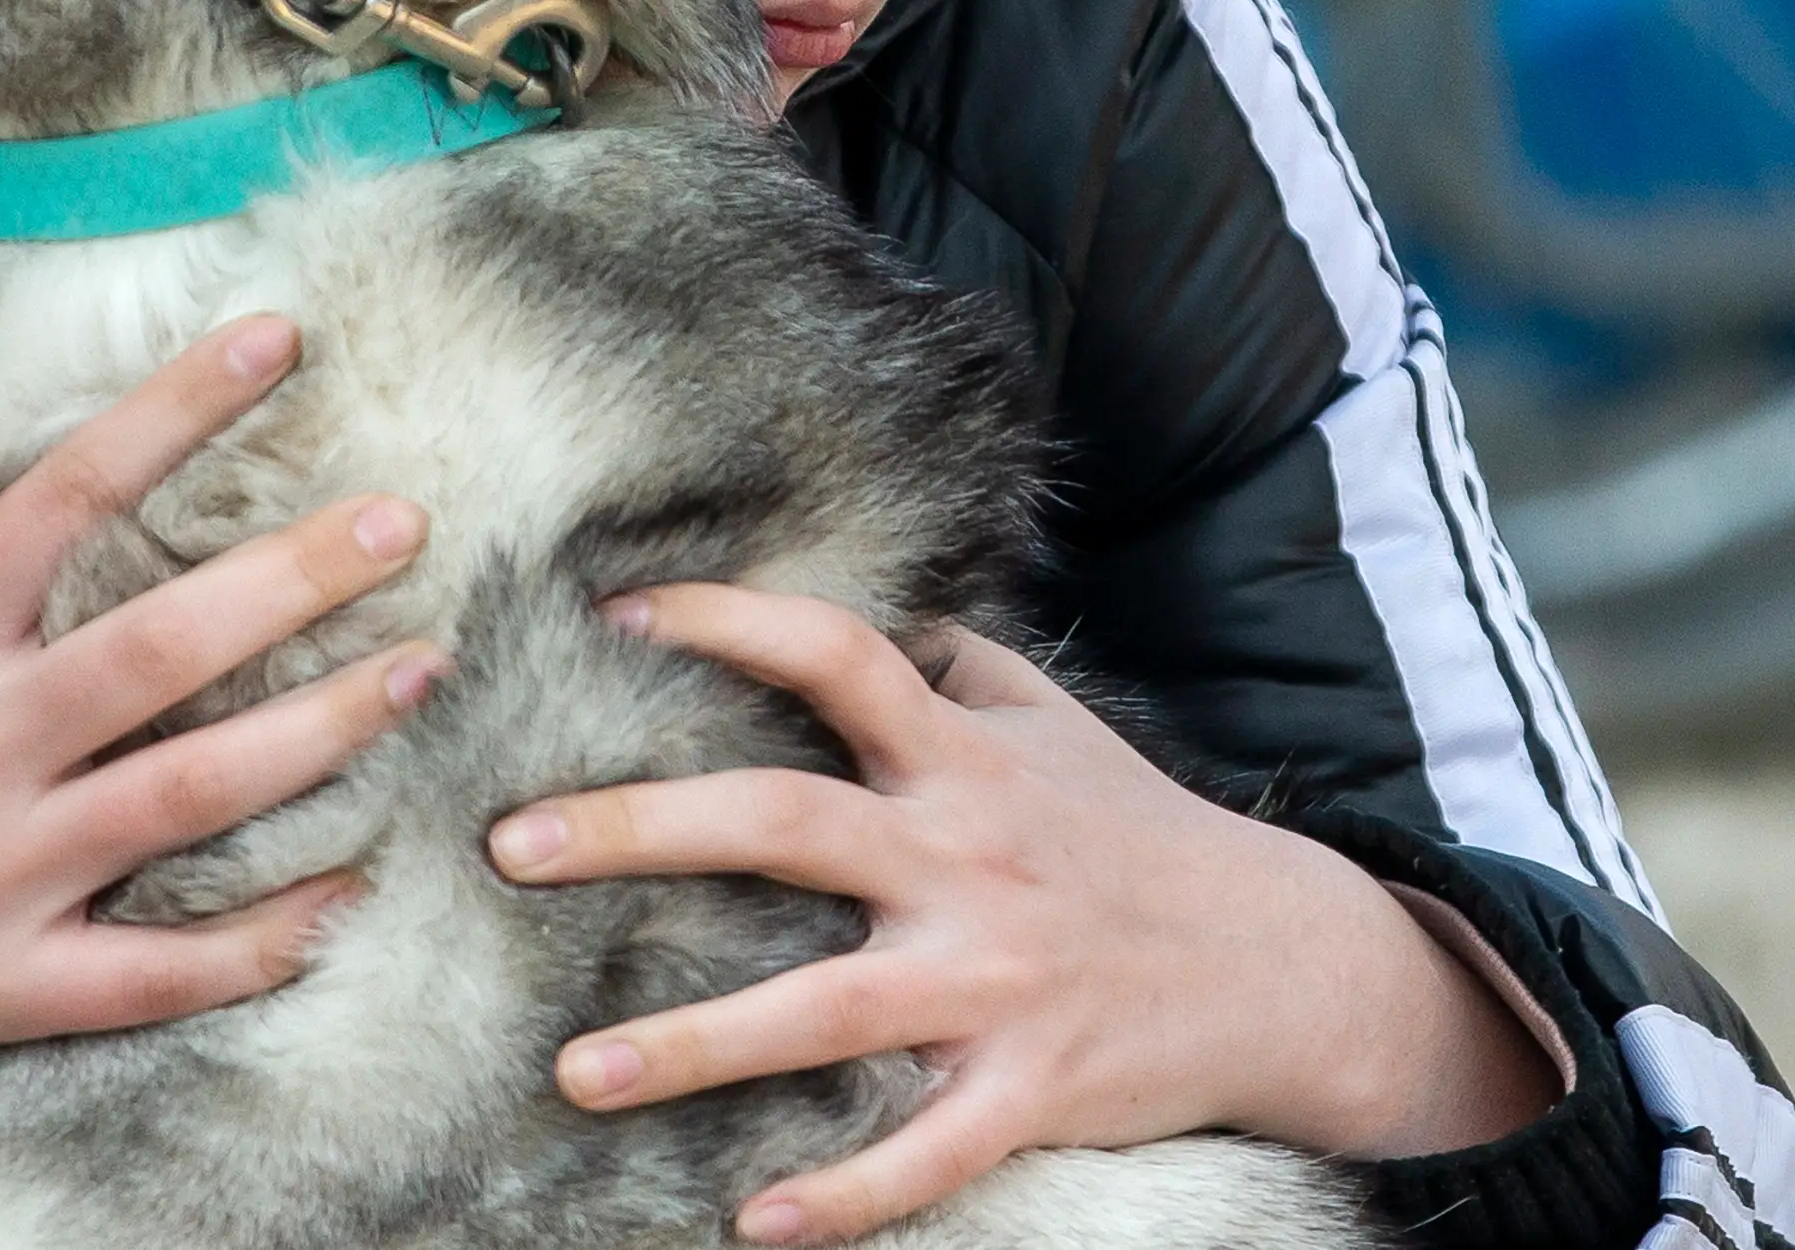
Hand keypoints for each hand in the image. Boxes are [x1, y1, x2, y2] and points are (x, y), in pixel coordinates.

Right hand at [0, 316, 444, 1235]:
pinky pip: (162, 970)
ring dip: (324, 730)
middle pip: (166, 644)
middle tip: (405, 522)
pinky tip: (353, 889)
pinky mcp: (4, 986)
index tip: (277, 339)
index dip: (179, 405)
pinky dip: (265, 939)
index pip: (67, 494)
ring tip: (424, 668)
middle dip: (299, 575)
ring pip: (194, 795)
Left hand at [483, 584, 1558, 1244]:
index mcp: (964, 760)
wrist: (1286, 964)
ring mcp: (996, 980)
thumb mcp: (1060, 727)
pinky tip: (751, 1226)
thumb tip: (874, 607)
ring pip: (824, 1010)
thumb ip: (958, 667)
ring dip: (689, 1045)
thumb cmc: (1142, 837)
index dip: (730, 621)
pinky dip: (840, 1196)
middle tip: (508, 847)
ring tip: (573, 1073)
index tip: (615, 612)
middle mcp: (967, 857)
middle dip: (640, 830)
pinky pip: (923, 1153)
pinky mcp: (1031, 1089)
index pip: (838, 656)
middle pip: (784, 823)